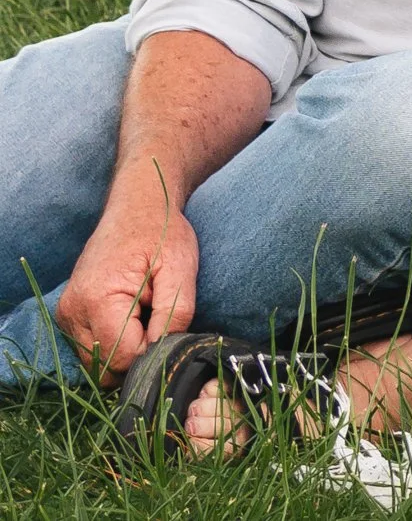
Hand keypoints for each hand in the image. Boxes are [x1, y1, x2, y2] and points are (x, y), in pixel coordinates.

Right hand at [54, 169, 198, 381]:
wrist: (138, 207)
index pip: (124, 357)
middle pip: (106, 367)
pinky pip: (92, 347)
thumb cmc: (163, 233)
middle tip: (156, 319)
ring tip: (144, 313)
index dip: (153, 352)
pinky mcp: (69, 314)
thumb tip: (162, 354)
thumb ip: (175, 315)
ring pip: (97, 362)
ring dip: (125, 348)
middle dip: (137, 353)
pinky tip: (131, 314)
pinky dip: (114, 341)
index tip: (169, 326)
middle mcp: (73, 311)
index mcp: (98, 300)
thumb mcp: (181, 270)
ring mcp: (67, 314)